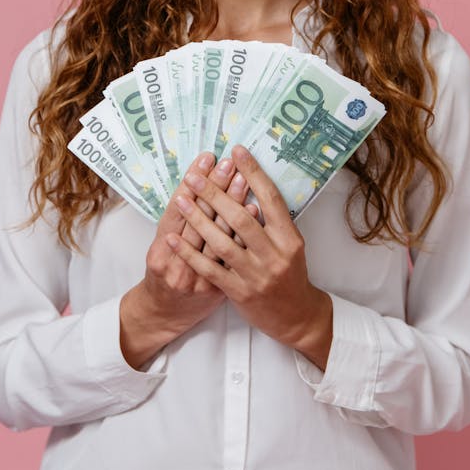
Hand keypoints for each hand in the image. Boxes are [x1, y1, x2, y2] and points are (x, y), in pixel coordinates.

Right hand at [118, 153, 250, 367]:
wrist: (165, 318)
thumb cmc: (166, 277)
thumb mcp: (162, 249)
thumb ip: (177, 223)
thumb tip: (198, 182)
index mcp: (159, 250)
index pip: (177, 208)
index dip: (191, 182)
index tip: (206, 158)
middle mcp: (174, 265)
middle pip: (197, 217)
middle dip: (214, 187)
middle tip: (227, 161)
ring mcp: (196, 279)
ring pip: (216, 234)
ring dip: (230, 203)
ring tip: (241, 177)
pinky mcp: (216, 289)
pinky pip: (233, 254)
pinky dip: (242, 231)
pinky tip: (254, 211)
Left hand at [165, 145, 333, 368]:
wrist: (296, 317)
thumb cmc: (290, 274)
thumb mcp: (290, 245)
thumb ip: (272, 221)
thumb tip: (249, 186)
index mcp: (289, 238)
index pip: (270, 198)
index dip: (254, 172)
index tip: (237, 151)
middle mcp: (274, 255)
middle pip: (241, 218)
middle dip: (216, 194)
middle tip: (196, 175)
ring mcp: (256, 275)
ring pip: (222, 242)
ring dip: (198, 219)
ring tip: (181, 199)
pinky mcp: (240, 293)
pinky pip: (209, 269)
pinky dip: (189, 253)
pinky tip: (172, 238)